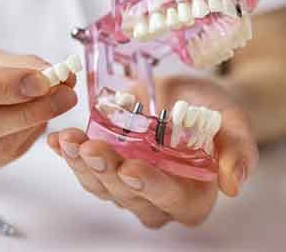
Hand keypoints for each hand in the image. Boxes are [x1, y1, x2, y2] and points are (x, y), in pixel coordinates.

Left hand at [48, 76, 258, 227]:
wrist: (187, 97)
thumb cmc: (211, 110)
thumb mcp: (231, 122)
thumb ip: (237, 150)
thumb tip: (232, 185)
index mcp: (191, 193)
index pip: (172, 199)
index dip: (151, 187)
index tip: (131, 168)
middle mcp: (157, 196)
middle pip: (128, 196)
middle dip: (106, 172)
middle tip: (90, 147)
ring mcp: (129, 184)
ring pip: (101, 185)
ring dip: (81, 164)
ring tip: (68, 140)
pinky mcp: (109, 167)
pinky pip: (87, 167)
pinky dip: (70, 154)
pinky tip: (59, 140)